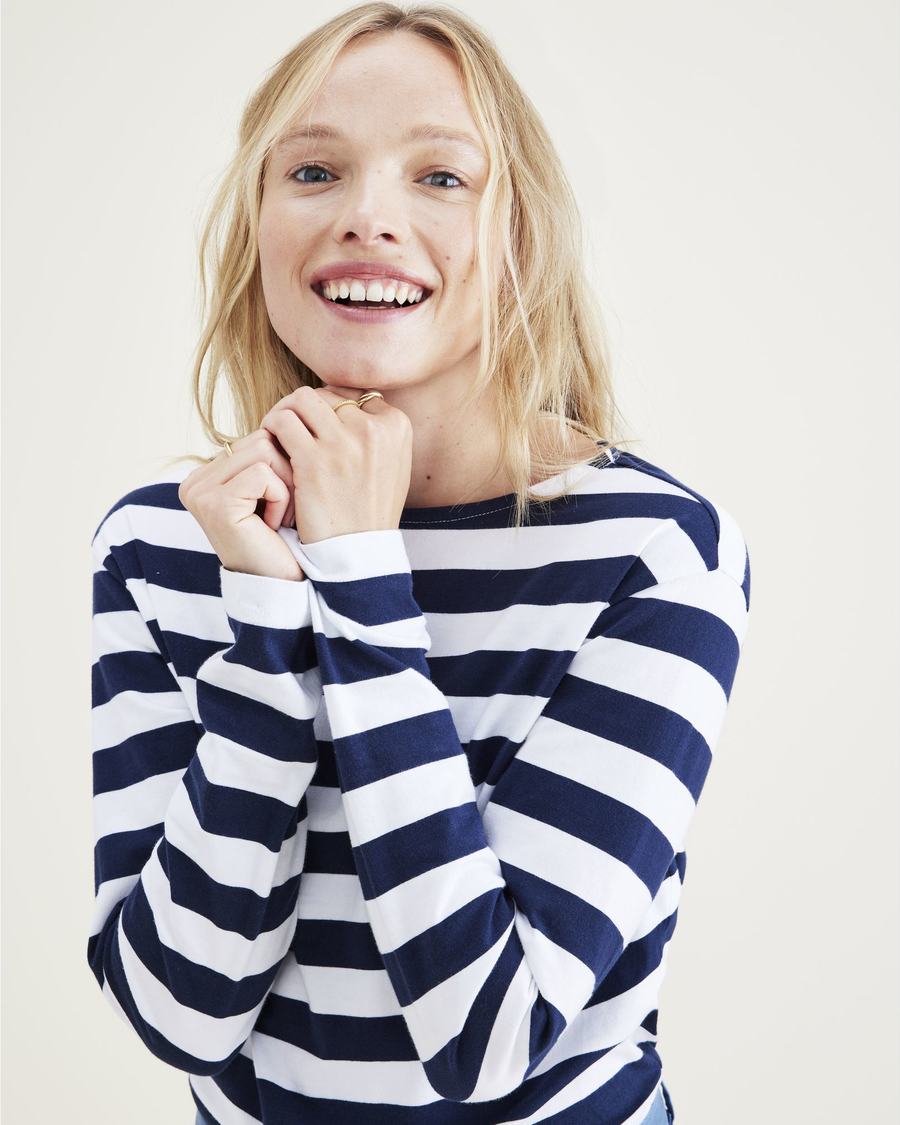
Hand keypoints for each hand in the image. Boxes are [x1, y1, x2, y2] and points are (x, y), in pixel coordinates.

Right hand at [178, 429, 304, 581]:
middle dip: (287, 473)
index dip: (283, 465)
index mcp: (204, 475)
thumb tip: (288, 414)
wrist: (283, 585)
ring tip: (278, 518)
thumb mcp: (272, 489)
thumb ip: (267, 453)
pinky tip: (272, 526)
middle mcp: (193, 482)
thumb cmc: (284, 538)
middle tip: (283, 513)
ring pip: (265, 450)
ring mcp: (199, 492)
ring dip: (286, 486)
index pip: (258, 436)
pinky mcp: (215, 504)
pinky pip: (265, 473)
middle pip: (262, 438)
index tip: (279, 503)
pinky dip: (281, 499)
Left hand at [259, 384, 412, 544]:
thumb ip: (380, 435)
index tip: (320, 428)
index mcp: (397, 427)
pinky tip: (270, 445)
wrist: (359, 553)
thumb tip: (354, 406)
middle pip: (328, 393)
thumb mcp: (394, 467)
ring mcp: (343, 442)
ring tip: (278, 432)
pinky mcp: (313, 459)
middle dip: (308, 409)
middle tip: (294, 428)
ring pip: (301, 399)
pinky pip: (282, 421)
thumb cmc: (371, 512)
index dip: (334, 410)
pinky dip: (271, 427)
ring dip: (286, 411)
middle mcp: (373, 429)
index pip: (356, 395)